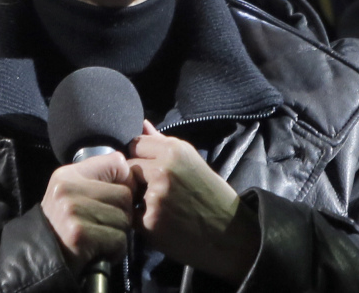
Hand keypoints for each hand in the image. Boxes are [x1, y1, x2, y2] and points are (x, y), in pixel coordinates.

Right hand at [41, 151, 135, 275]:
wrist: (41, 259)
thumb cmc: (63, 226)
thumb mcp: (72, 193)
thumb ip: (97, 180)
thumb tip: (132, 178)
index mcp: (69, 174)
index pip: (117, 163)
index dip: (125, 182)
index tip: (114, 198)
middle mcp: (69, 188)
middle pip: (125, 195)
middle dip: (122, 213)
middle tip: (105, 225)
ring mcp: (73, 210)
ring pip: (124, 218)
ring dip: (118, 233)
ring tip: (100, 238)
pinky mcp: (80, 233)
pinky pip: (119, 240)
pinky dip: (115, 250)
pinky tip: (100, 251)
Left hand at [128, 121, 260, 283]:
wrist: (231, 235)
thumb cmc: (212, 195)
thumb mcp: (191, 161)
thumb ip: (162, 142)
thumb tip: (142, 123)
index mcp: (174, 150)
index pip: (135, 143)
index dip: (140, 156)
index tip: (150, 168)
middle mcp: (163, 169)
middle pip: (127, 165)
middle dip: (136, 177)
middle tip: (153, 190)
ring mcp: (155, 196)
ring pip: (127, 189)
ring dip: (135, 197)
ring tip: (159, 205)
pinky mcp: (150, 221)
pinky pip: (131, 214)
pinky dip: (140, 219)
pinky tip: (159, 221)